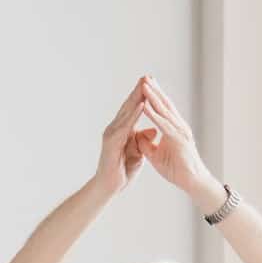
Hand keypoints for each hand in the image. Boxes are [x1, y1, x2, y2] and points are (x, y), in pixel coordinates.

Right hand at [96, 78, 150, 193]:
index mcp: (121, 130)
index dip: (142, 96)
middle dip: (139, 90)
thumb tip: (153, 131)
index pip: (133, 109)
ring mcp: (112, 134)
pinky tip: (141, 105)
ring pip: (126, 112)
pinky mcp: (112, 142)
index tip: (151, 83)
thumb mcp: (138, 153)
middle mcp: (114, 128)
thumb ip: (144, 140)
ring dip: (136, 97)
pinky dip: (134, 114)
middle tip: (147, 75)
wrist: (108, 187)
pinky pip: (125, 125)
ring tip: (145, 84)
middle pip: (128, 106)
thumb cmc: (122, 172)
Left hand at [136, 77, 218, 201]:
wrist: (193, 183)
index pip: (162, 109)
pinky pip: (164, 124)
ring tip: (143, 85)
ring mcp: (180, 131)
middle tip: (144, 77)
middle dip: (154, 90)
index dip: (152, 97)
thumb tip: (137, 137)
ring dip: (153, 97)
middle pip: (164, 104)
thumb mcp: (156, 156)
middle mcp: (179, 126)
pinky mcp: (179, 139)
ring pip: (164, 110)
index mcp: (173, 128)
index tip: (143, 86)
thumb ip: (146, 145)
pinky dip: (154, 115)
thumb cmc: (177, 171)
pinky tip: (145, 106)